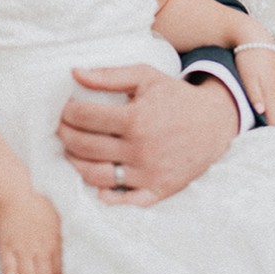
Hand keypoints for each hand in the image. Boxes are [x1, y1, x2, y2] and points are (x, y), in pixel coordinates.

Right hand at [0, 190, 64, 273]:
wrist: (15, 192)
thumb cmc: (40, 203)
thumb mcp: (60, 218)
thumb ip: (64, 238)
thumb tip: (78, 251)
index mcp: (54, 243)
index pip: (58, 273)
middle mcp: (39, 249)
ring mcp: (21, 249)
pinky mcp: (6, 246)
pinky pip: (8, 267)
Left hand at [58, 65, 238, 205]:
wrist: (215, 123)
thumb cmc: (176, 97)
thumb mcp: (146, 77)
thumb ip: (110, 75)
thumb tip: (74, 73)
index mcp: (136, 119)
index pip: (86, 118)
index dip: (67, 113)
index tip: (62, 109)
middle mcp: (140, 149)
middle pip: (85, 147)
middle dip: (64, 136)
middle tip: (59, 129)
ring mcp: (148, 173)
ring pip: (96, 175)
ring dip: (75, 163)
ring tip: (70, 151)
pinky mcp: (157, 190)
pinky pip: (122, 200)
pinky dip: (103, 194)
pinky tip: (94, 180)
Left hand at [234, 44, 274, 124]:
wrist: (255, 36)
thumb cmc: (247, 58)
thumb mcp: (248, 77)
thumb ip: (255, 95)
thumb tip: (261, 113)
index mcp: (271, 90)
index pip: (274, 115)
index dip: (269, 125)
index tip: (262, 134)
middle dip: (271, 119)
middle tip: (262, 129)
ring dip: (273, 109)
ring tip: (265, 118)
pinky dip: (273, 99)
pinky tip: (268, 100)